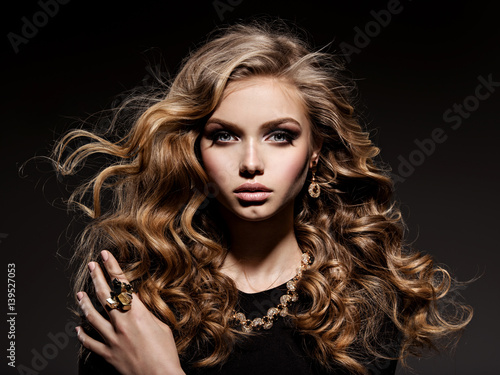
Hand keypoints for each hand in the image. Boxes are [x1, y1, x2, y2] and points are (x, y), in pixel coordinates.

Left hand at [76, 250, 184, 374]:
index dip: (113, 268)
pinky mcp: (107, 354)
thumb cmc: (166, 353)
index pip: (122, 285)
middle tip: (91, 266)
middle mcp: (121, 324)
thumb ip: (146, 313)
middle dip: (97, 278)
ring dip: (85, 303)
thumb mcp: (161, 326)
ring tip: (79, 294)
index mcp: (137, 314)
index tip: (106, 256)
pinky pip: (89, 342)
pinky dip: (83, 334)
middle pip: (105, 296)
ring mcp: (112, 339)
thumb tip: (137, 305)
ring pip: (92, 317)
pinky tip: (78, 328)